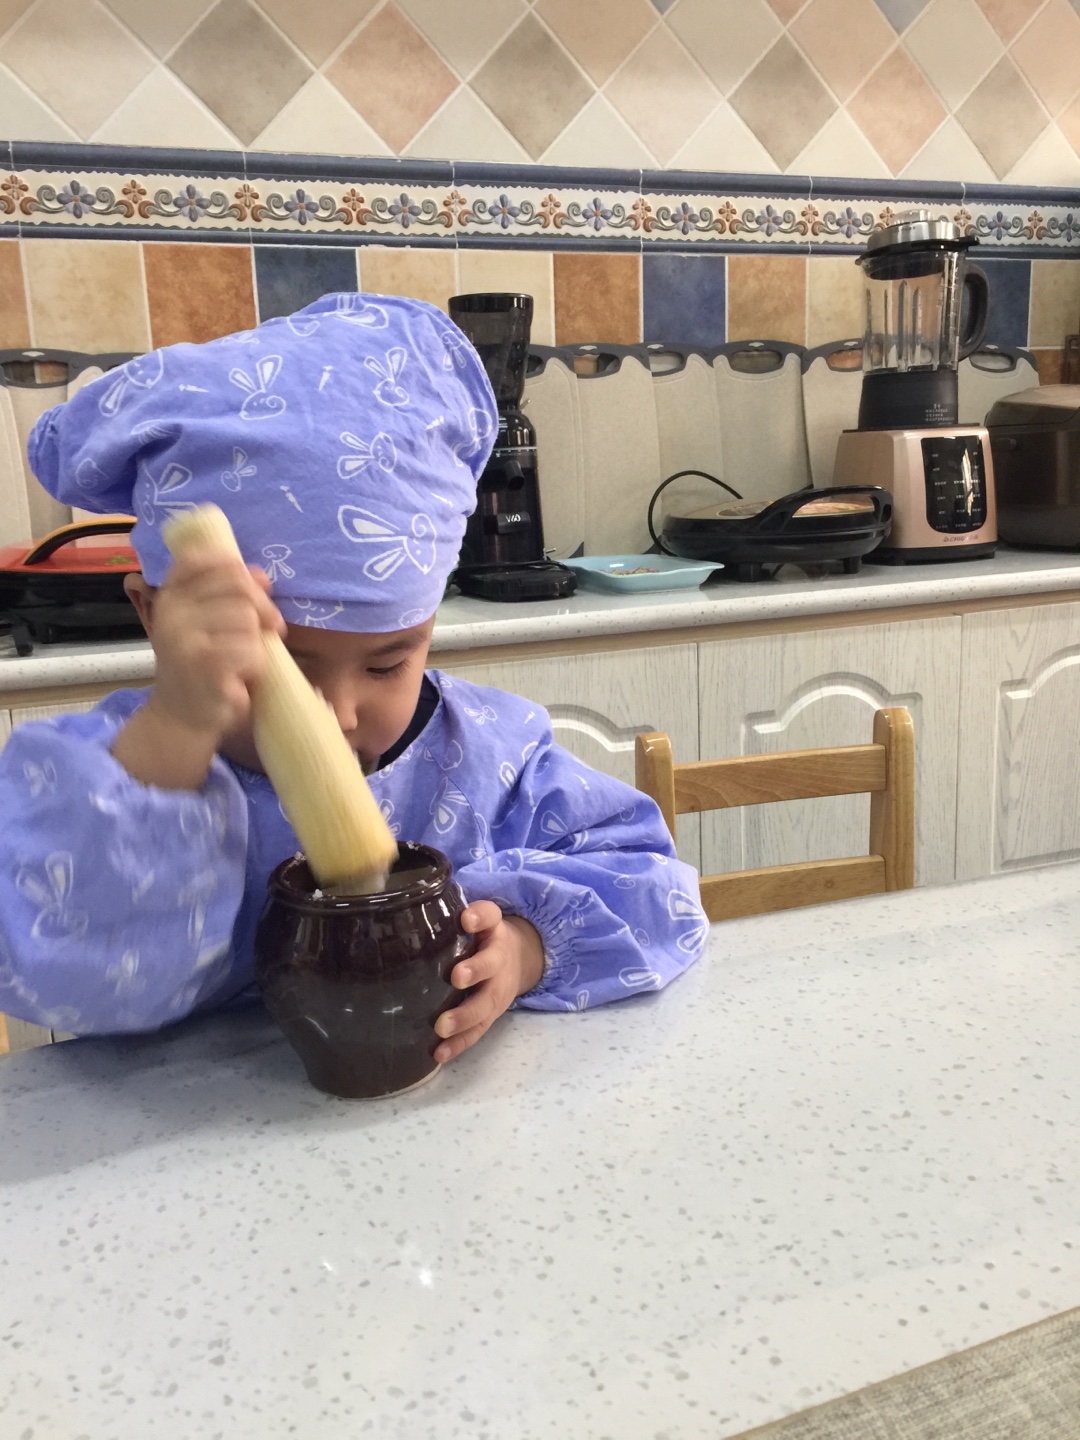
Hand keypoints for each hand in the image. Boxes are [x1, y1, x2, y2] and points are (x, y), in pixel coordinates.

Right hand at [112, 553, 284, 788]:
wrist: (181, 718)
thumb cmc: (199, 667)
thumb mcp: (206, 624)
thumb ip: (229, 595)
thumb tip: (261, 574)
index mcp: (171, 597)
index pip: (202, 559)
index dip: (235, 568)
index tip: (253, 588)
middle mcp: (172, 613)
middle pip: (236, 586)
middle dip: (262, 607)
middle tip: (271, 628)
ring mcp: (185, 639)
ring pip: (247, 619)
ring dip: (257, 642)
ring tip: (243, 660)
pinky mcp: (205, 667)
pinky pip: (251, 651)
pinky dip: (256, 665)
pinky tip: (242, 678)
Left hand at [433, 902, 544, 1062]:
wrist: (517, 961)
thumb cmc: (483, 937)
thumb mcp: (480, 918)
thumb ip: (464, 912)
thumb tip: (425, 901)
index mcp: (494, 932)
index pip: (490, 918)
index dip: (480, 918)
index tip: (467, 919)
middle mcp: (499, 963)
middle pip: (491, 969)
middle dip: (475, 973)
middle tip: (457, 978)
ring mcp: (496, 993)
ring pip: (484, 1007)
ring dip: (464, 1018)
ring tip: (442, 1029)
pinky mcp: (489, 1017)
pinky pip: (476, 1032)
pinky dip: (459, 1044)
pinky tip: (439, 1054)